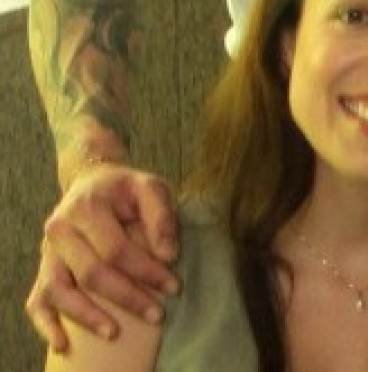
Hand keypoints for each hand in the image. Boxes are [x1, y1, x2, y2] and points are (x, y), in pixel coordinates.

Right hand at [28, 163, 179, 352]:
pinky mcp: (41, 268)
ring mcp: (47, 252)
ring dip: (87, 316)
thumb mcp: (150, 188)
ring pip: (60, 290)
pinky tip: (64, 342)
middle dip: (126, 297)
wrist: (90, 181)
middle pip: (90, 273)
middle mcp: (59, 230)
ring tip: (114, 333)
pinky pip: (37, 300)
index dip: (146, 271)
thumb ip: (161, 216)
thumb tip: (167, 255)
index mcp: (86, 208)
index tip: (173, 287)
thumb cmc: (125, 189)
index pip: (116, 249)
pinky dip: (46, 324)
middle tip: (157, 315)